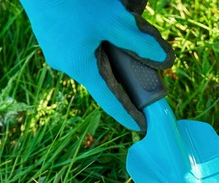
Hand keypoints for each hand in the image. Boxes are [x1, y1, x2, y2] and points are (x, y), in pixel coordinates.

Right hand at [20, 0, 173, 130]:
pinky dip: (101, 39)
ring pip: (94, 58)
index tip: (142, 127)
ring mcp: (57, 47)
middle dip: (126, 76)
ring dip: (113, 53)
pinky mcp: (54, 33)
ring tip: (128, 42)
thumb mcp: (113, 19)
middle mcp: (66, 62)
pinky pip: (83, 44)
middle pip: (104, 76)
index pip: (109, 99)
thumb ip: (139, 42)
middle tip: (147, 77)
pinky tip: (109, 24)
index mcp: (80, 66)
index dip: (128, 113)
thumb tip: (164, 61)